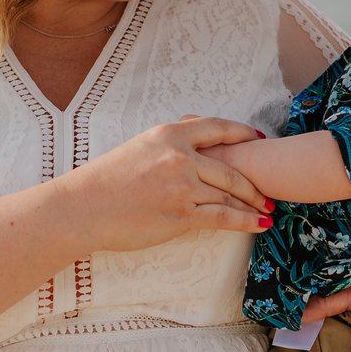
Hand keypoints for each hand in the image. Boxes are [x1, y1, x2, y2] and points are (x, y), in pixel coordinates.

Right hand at [59, 117, 271, 252]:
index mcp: (169, 134)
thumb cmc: (106, 181)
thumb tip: (195, 133)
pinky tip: (260, 224)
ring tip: (267, 209)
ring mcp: (182, 186)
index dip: (243, 134)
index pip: (217, 128)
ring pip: (230, 194)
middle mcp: (180, 156)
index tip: (258, 140)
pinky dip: (246, 221)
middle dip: (254, 183)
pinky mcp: (181, 214)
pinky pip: (223, 217)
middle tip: (268, 191)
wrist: (82, 208)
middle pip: (231, 168)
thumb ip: (170, 141)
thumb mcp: (139, 147)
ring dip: (253, 204)